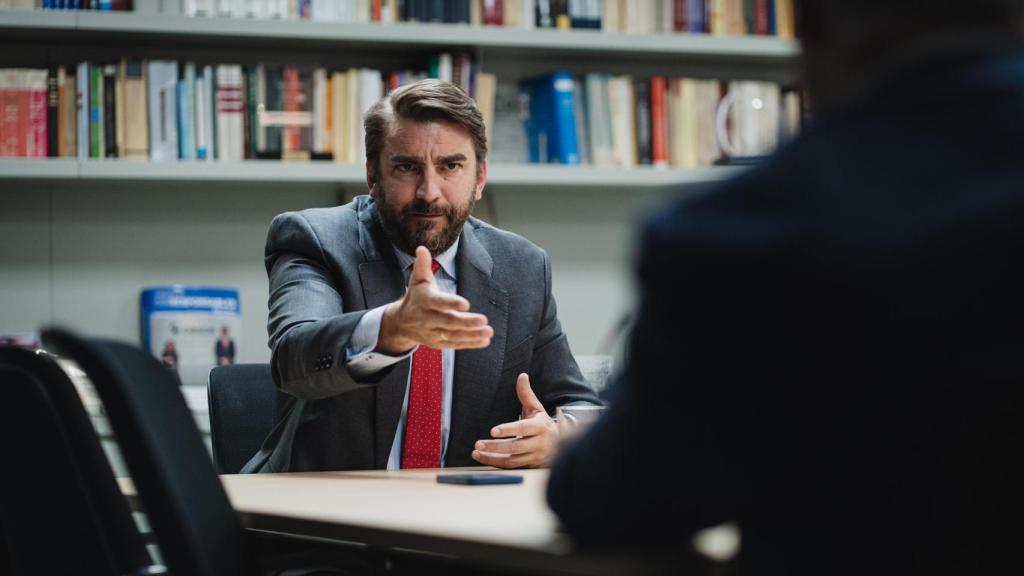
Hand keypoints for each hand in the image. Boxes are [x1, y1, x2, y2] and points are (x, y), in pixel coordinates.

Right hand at [377, 246, 492, 353]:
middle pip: (448, 322)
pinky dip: (470, 344)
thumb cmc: (416, 297)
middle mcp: (427, 318)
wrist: (401, 323)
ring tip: (488, 331)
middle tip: (484, 320)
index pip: (437, 302)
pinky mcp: (438, 343)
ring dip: (472, 334)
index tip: (465, 304)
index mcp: (424, 301)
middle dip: (466, 322)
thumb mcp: (417, 280)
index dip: (450, 303)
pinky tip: (484, 341)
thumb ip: (422, 265)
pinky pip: (455, 344)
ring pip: (453, 335)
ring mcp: (432, 332)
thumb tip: (422, 248)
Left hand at [472, 373, 557, 468]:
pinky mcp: (529, 466)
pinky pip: (511, 467)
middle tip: (478, 443)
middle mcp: (538, 443)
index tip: (493, 431)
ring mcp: (534, 457)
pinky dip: (496, 463)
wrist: (561, 444)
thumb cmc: (542, 423)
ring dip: (492, 457)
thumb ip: (526, 394)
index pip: (523, 428)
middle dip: (496, 446)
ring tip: (477, 452)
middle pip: (515, 446)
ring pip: (512, 460)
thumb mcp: (536, 408)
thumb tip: (522, 376)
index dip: (508, 430)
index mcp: (540, 427)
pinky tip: (483, 458)